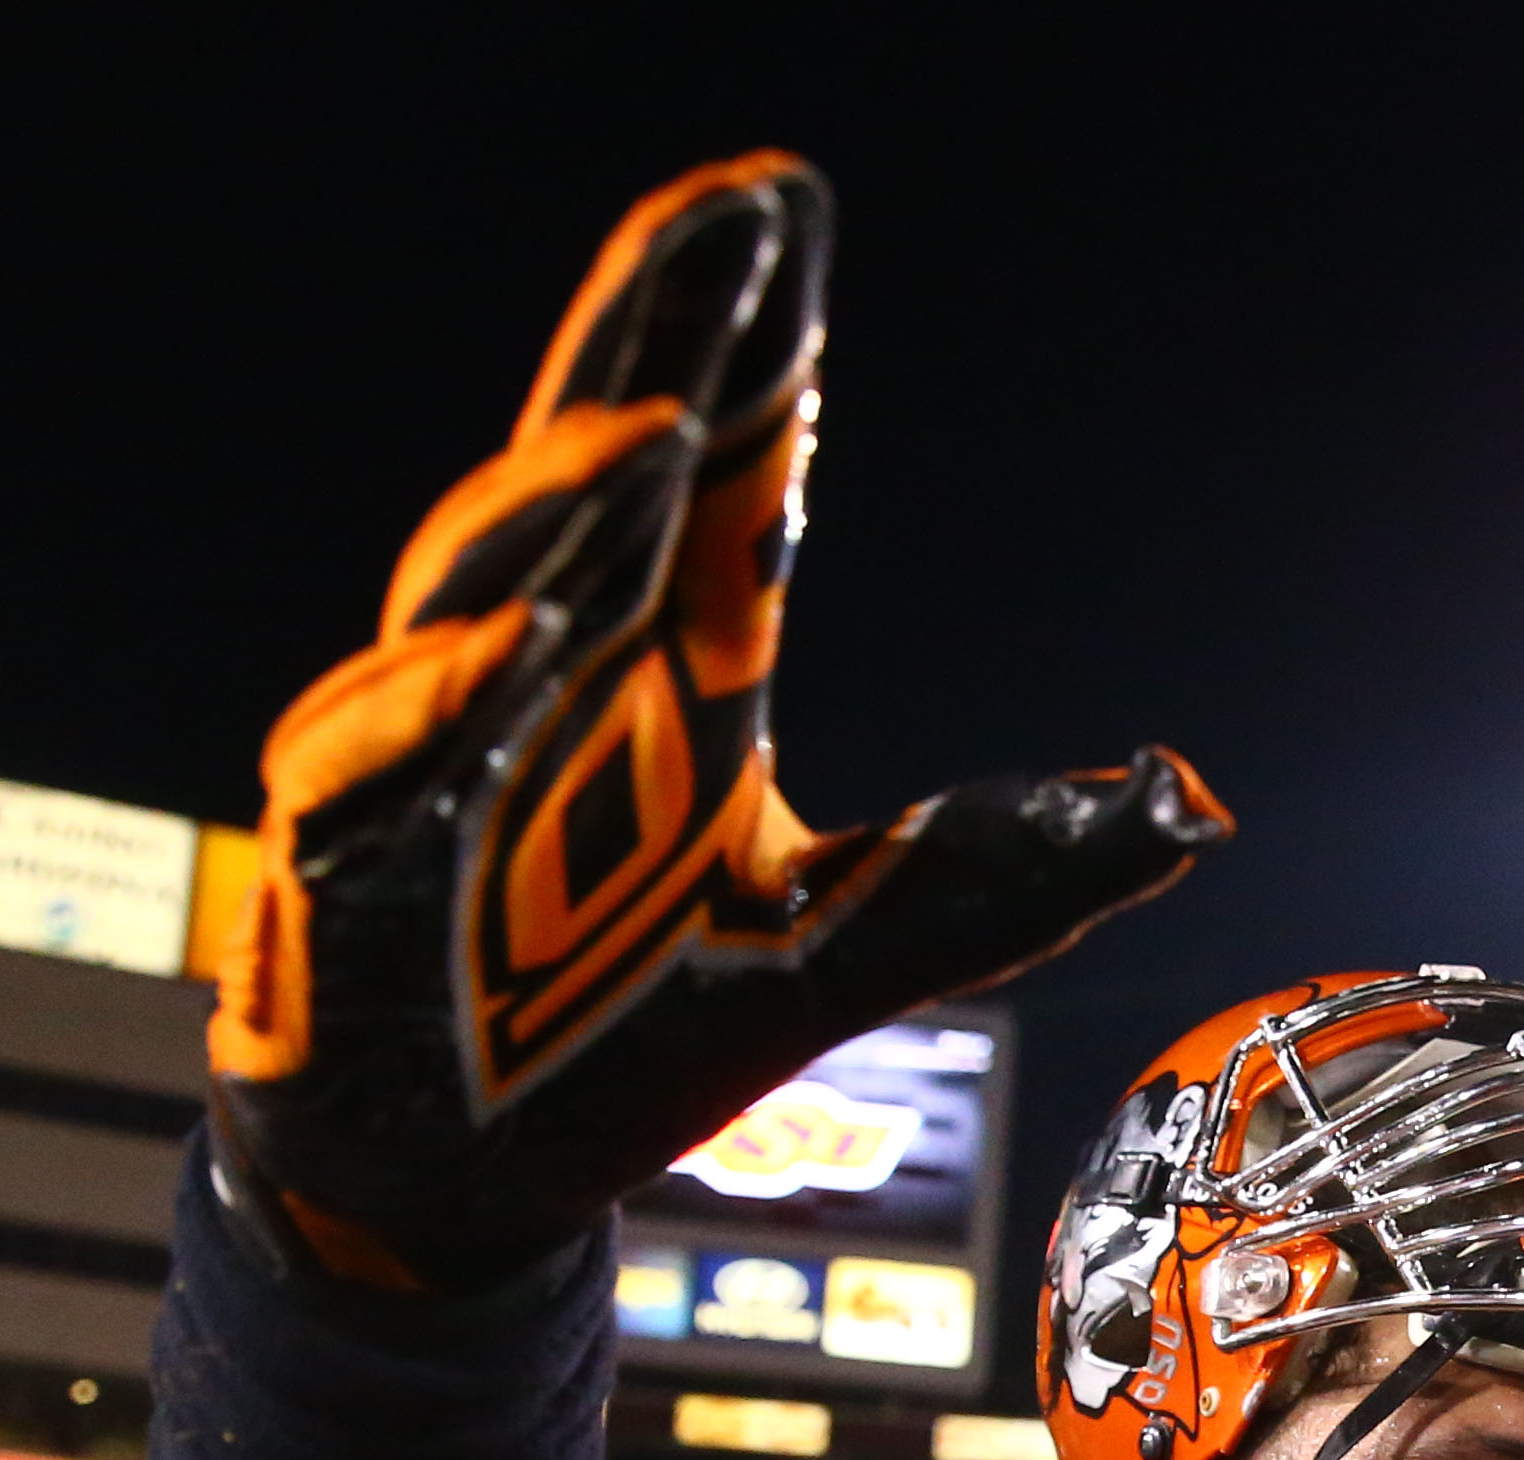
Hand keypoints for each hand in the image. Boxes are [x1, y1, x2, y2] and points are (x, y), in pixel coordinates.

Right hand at [206, 152, 1225, 1296]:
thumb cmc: (623, 1041)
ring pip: (493, 586)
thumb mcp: (843, 955)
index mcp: (661, 672)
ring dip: (569, 507)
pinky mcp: (343, 851)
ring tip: (657, 431)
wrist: (463, 1182)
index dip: (750, 352)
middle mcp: (543, 674)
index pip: (715, 479)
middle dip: (657, 340)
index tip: (787, 214)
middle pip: (599, 473)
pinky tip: (521, 644)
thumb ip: (995, 877)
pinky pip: (387, 754)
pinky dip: (445, 699)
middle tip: (726, 219)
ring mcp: (432, 748)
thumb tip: (1180, 807)